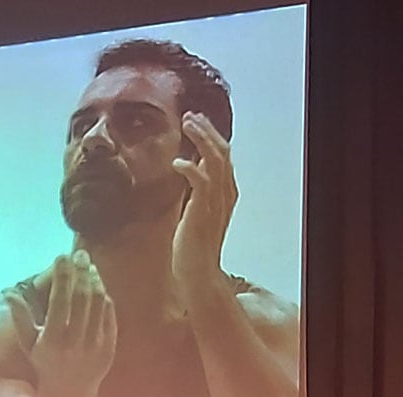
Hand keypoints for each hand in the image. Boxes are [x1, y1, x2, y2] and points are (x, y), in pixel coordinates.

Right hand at [16, 252, 115, 396]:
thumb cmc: (44, 363)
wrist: (70, 392)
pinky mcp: (109, 346)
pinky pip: (108, 314)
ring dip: (94, 280)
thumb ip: (20, 318)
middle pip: (82, 296)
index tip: (61, 257)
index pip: (60, 299)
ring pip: (97, 303)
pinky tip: (97, 285)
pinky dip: (104, 297)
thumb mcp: (28, 344)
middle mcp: (75, 342)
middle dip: (81, 271)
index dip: (62, 275)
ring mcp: (95, 344)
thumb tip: (10, 294)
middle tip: (79, 253)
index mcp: (52, 340)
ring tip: (89, 265)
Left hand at [171, 113, 238, 301]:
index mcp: (225, 193)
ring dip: (202, 139)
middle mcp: (226, 194)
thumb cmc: (192, 247)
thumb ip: (195, 191)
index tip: (194, 121)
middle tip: (189, 116)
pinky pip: (202, 181)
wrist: (197, 274)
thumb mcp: (194, 211)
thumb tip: (186, 170)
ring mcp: (217, 202)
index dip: (210, 135)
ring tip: (187, 125)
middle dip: (207, 130)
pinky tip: (177, 162)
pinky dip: (191, 168)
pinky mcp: (203, 212)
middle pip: (223, 151)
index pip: (223, 155)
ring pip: (216, 159)